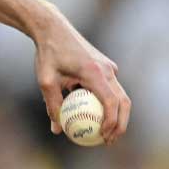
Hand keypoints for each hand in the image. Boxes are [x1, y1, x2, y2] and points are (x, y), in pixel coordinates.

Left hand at [33, 5, 130, 143]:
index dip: (111, 122)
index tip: (103, 137)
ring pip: (120, 95)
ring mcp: (108, 66)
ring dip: (117, 115)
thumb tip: (57, 129)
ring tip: (106, 133)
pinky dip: (107, 102)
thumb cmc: (48, 53)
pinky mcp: (105, 65)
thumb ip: (53, 105)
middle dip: (121, 124)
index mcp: (95, 72)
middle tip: (110, 140)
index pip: (111, 102)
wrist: (53, 28)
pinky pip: (110, 87)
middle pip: (123, 101)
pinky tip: (95, 115)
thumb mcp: (45, 80)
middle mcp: (107, 69)